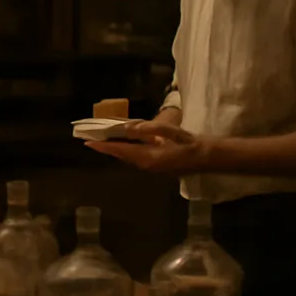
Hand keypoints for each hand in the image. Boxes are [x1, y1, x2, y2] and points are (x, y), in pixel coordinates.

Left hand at [86, 120, 208, 173]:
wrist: (208, 157)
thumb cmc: (191, 143)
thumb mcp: (171, 131)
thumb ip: (150, 129)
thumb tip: (129, 128)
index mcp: (148, 157)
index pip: (120, 150)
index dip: (104, 146)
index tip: (88, 142)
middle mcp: (146, 164)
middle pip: (122, 155)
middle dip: (107, 146)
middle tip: (93, 137)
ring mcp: (151, 166)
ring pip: (128, 156)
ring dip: (117, 148)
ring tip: (104, 138)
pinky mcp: (156, 165)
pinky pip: (136, 156)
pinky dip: (127, 149)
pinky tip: (125, 141)